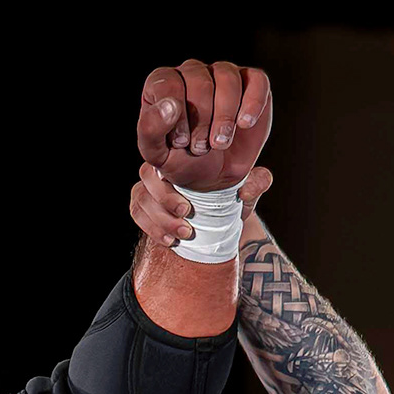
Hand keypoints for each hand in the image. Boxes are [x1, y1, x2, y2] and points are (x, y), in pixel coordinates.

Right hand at [127, 161, 271, 251]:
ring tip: (184, 234)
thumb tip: (248, 188)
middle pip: (147, 175)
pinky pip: (136, 212)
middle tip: (187, 214)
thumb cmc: (230, 199)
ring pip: (140, 198)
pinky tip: (169, 241)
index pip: (167, 152)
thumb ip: (257, 183)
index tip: (189, 204)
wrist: (215, 222)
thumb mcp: (248, 191)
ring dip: (160, 219)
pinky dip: (151, 228)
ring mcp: (148, 185)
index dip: (171, 176)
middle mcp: (161, 165)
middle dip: (165, 200)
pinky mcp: (141, 204)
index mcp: (185, 152)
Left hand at [137, 60, 273, 192]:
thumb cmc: (180, 159)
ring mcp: (222, 74)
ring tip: (220, 142)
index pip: (168, 85)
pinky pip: (257, 80)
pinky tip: (245, 124)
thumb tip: (169, 105)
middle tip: (200, 147)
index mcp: (163, 83)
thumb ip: (151, 129)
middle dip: (202, 120)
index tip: (181, 142)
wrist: (211, 176)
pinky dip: (253, 102)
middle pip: (200, 81)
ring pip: (227, 77)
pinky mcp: (251, 83)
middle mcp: (191, 72)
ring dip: (225, 115)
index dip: (176, 116)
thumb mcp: (156, 153)